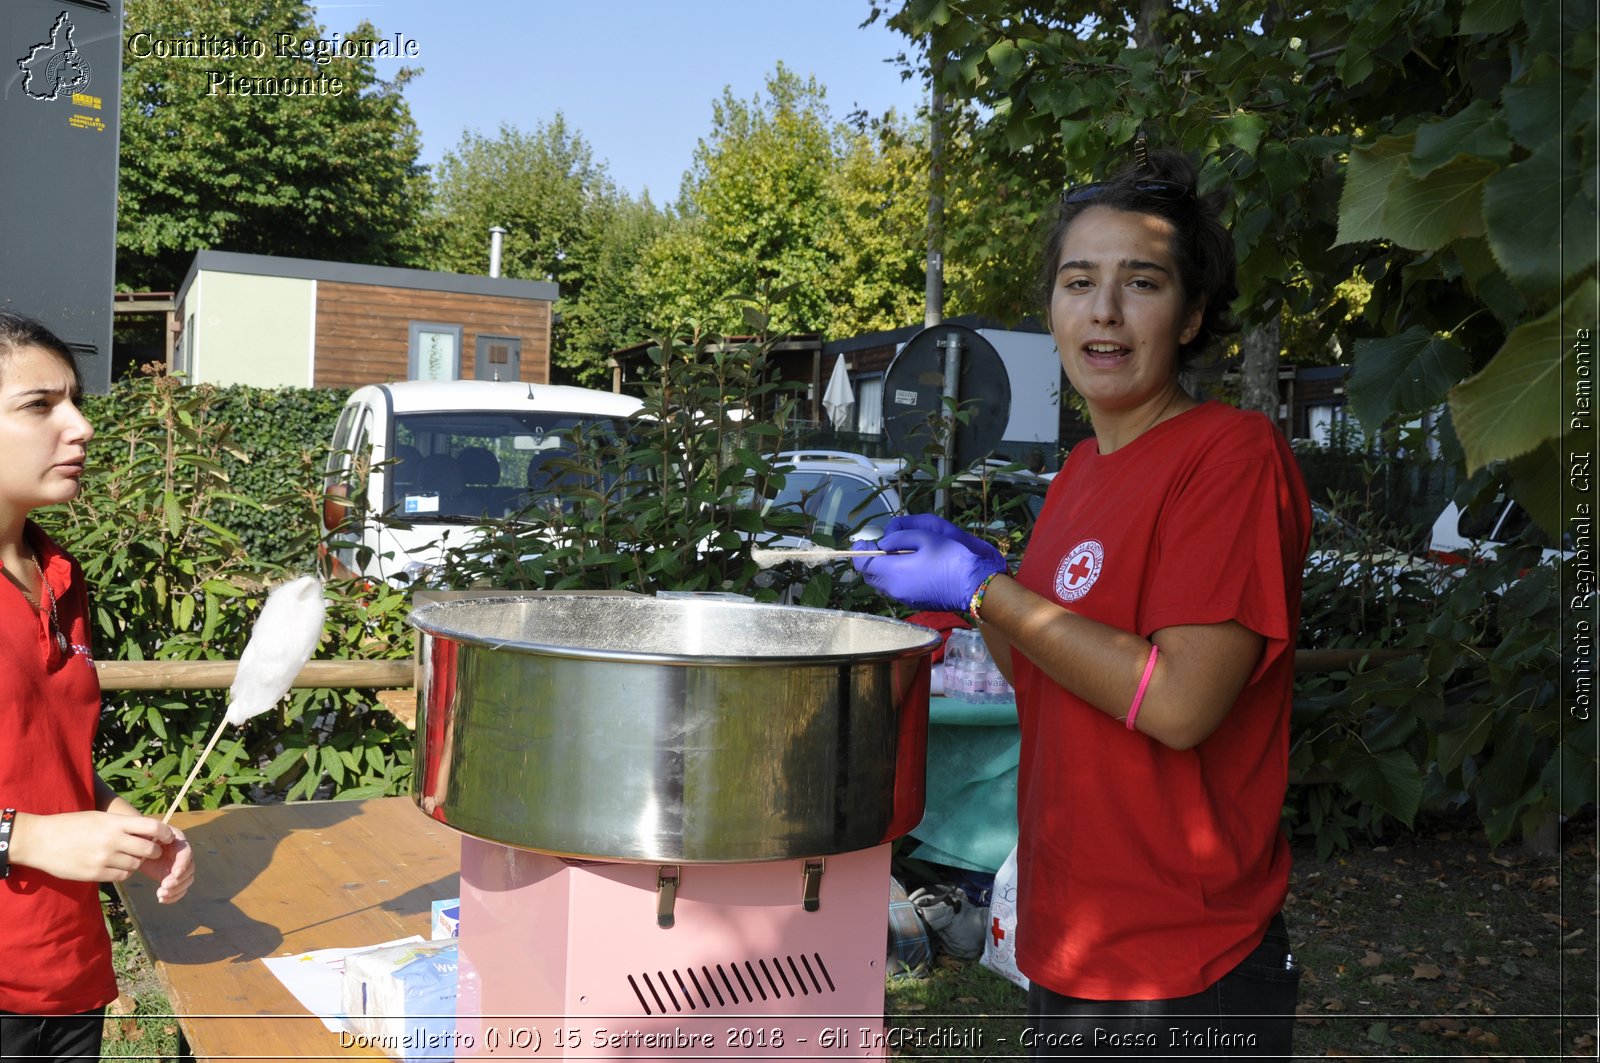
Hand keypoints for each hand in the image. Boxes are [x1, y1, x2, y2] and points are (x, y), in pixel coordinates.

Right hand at [9, 810, 173, 883]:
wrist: (40, 840)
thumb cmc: (70, 825)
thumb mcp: (99, 817)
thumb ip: (122, 824)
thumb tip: (148, 830)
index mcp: (115, 823)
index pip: (153, 828)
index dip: (165, 834)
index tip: (167, 837)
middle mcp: (113, 840)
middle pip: (150, 850)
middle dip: (154, 852)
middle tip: (151, 851)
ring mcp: (104, 858)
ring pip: (136, 865)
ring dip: (137, 863)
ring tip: (128, 857)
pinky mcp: (95, 874)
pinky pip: (121, 876)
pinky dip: (123, 873)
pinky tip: (116, 867)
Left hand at [140, 825, 194, 903]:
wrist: (137, 847)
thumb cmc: (141, 838)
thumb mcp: (145, 835)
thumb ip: (150, 837)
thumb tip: (152, 843)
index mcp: (178, 842)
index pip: (186, 853)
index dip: (182, 864)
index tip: (174, 873)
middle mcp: (183, 855)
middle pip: (189, 869)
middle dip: (179, 880)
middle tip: (164, 887)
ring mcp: (180, 868)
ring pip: (187, 880)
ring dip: (176, 890)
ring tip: (160, 894)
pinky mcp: (174, 878)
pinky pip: (180, 889)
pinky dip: (173, 896)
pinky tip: (162, 899)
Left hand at [853, 520, 1005, 611]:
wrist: (973, 585)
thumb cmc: (950, 557)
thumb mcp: (924, 537)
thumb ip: (898, 538)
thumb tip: (883, 544)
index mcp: (894, 572)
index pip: (862, 564)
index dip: (859, 551)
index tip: (865, 540)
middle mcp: (894, 589)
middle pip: (869, 576)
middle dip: (870, 560)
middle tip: (881, 546)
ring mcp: (904, 599)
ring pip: (881, 584)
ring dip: (882, 570)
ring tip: (896, 555)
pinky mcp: (913, 603)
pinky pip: (894, 590)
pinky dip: (893, 578)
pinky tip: (908, 567)